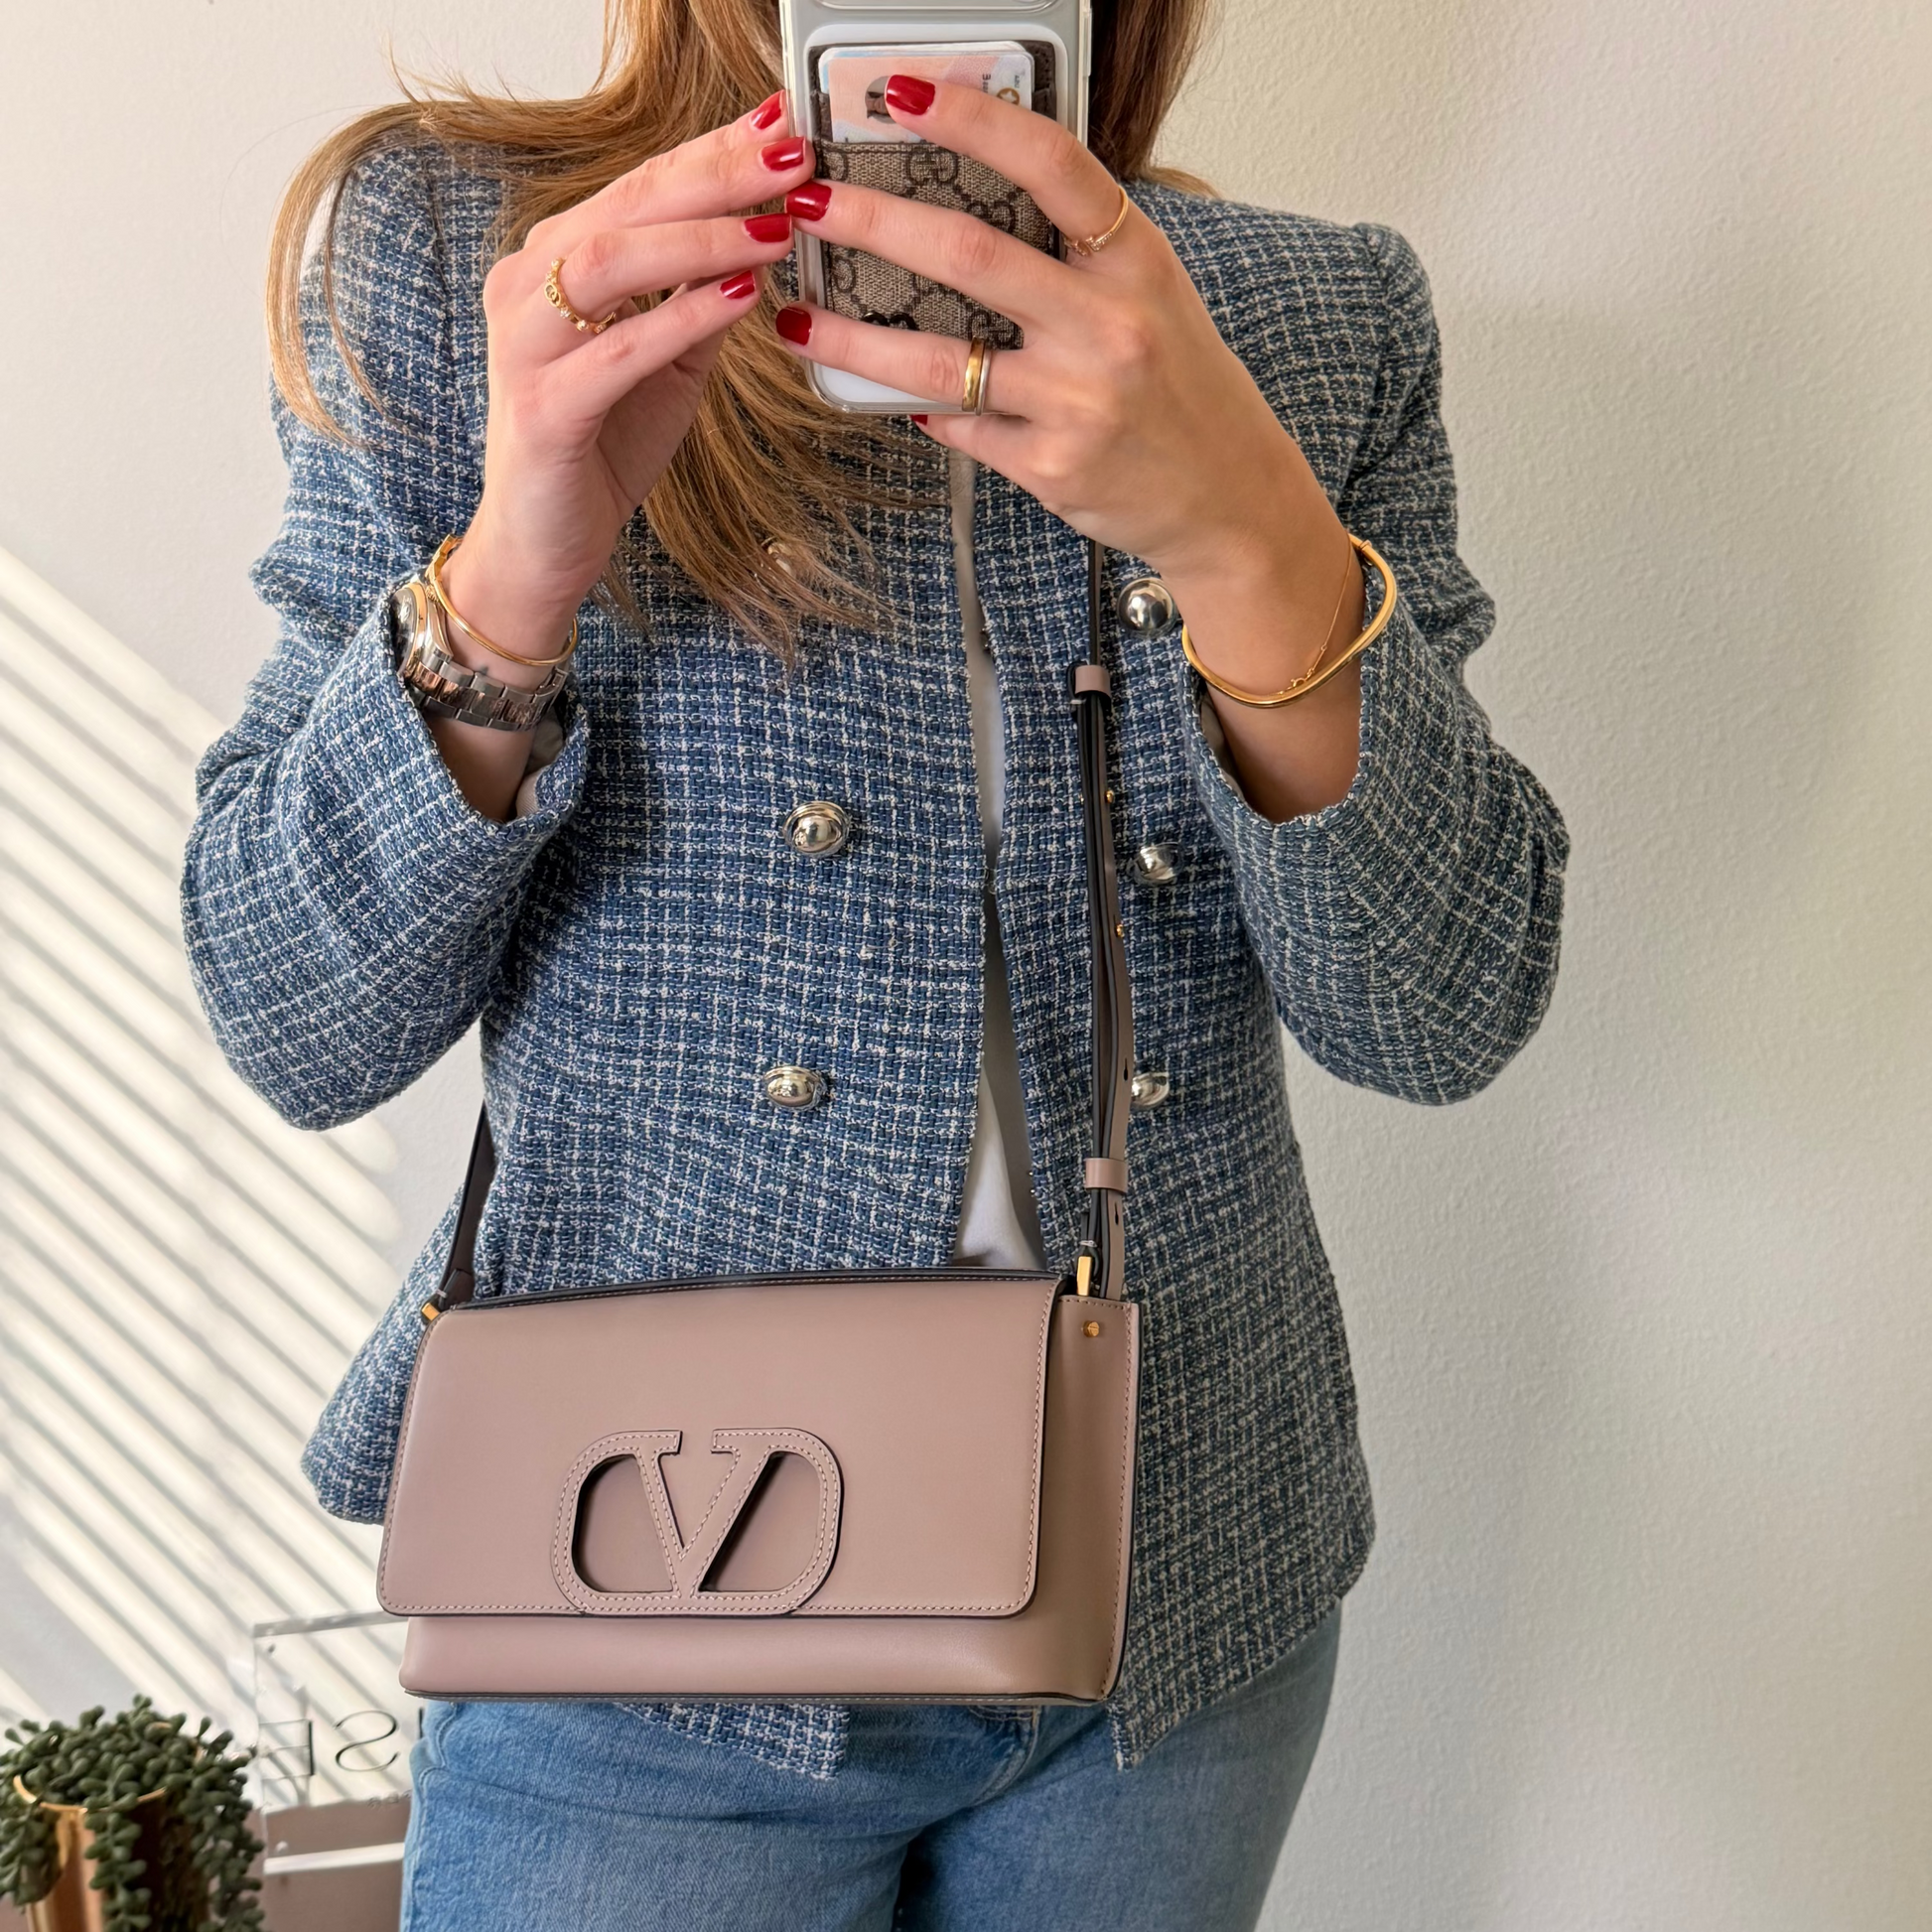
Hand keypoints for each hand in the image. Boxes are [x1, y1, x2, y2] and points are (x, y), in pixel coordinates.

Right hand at [441, 93, 815, 671]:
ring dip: (699, 240)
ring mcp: (526, 346)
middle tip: (790, 154)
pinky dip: (679, 319)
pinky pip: (615, 351)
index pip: (640, 188)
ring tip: (773, 226)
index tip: (781, 125)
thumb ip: (702, 302)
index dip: (712, 151)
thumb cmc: (602, 449)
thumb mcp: (669, 364)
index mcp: (555, 264)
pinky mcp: (543, 411)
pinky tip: (739, 298)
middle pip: (625, 206)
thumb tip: (765, 239)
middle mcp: (525, 287)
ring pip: (608, 262)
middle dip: (715, 174)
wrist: (546, 545)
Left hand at [770, 76, 1366, 820]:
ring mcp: (1075, 403)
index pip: (1050, 165)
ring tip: (794, 313)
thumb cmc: (1182, 391)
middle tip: (806, 198)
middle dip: (871, 220)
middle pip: (969, 254)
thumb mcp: (1152, 297)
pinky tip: (875, 388)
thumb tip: (971, 196)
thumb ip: (1079, 251)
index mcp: (1137, 263)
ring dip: (850, 334)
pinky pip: (955, 427)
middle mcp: (1108, 327)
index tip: (899, 94)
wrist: (1229, 501)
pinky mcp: (1047, 467)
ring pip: (935, 360)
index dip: (971, 120)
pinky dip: (911, 407)